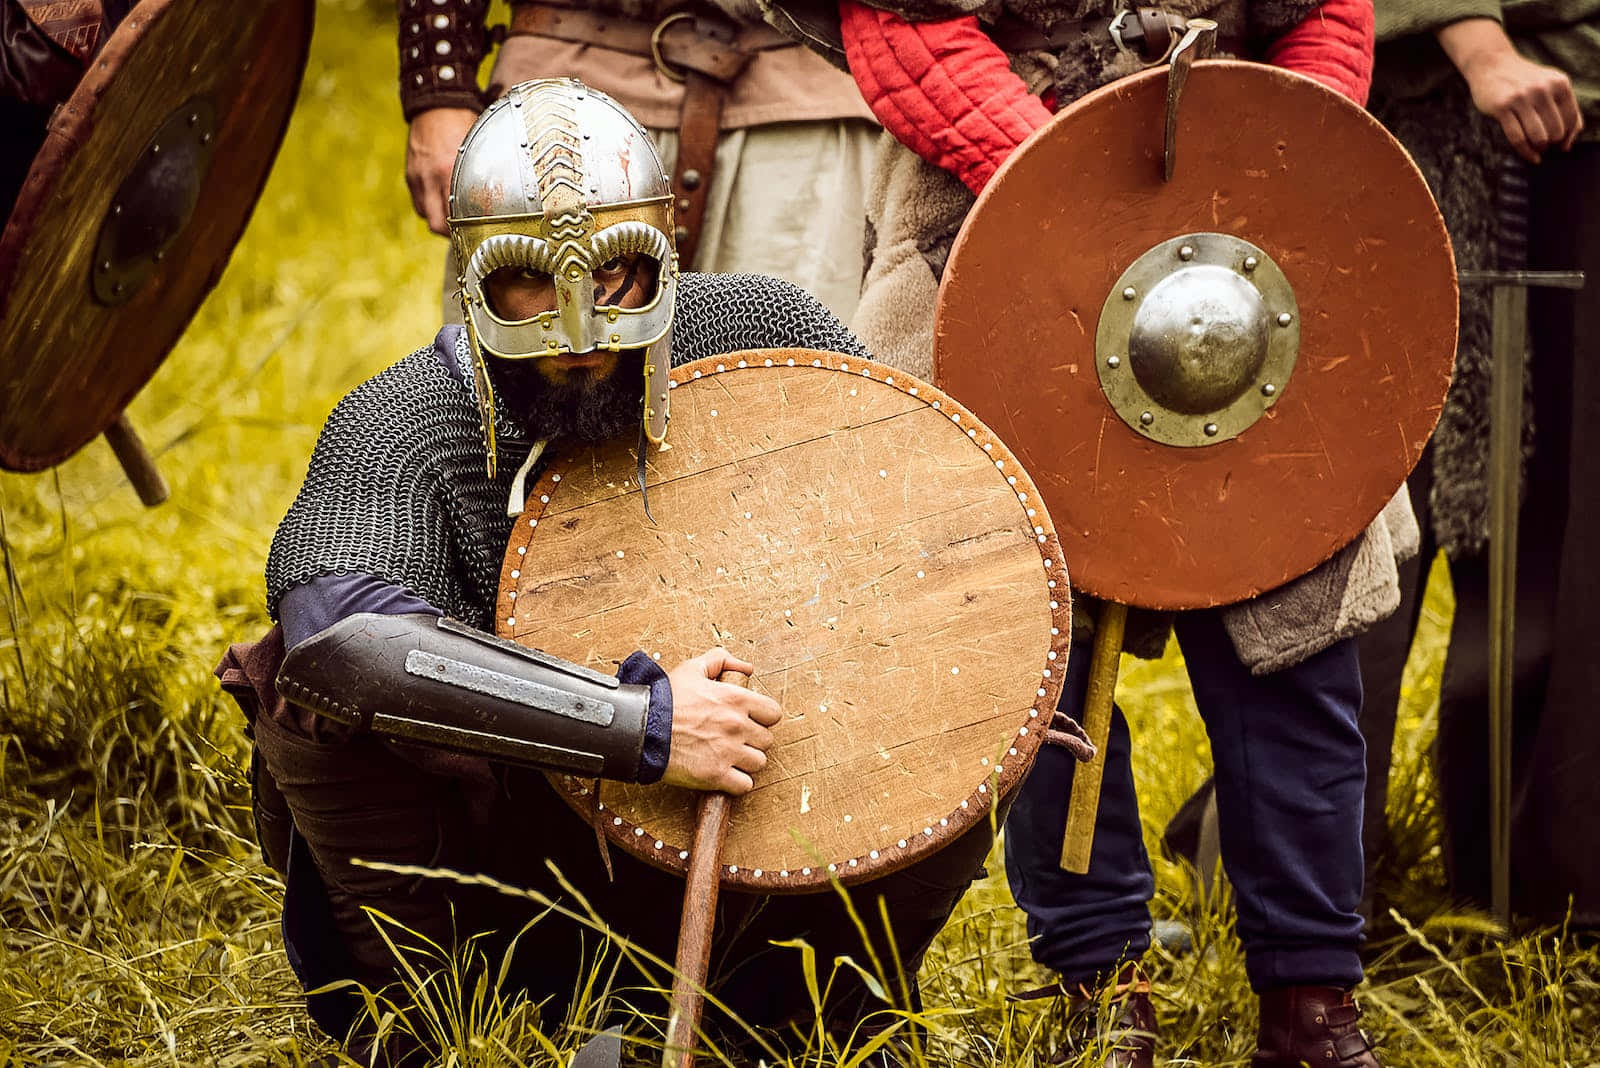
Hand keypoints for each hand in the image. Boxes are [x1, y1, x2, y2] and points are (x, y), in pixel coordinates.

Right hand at [405, 107, 479, 234]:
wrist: (437, 103)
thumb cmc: (464, 123)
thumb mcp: (478, 148)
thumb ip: (483, 175)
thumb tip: (499, 199)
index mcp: (450, 172)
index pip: (455, 217)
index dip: (467, 231)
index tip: (479, 235)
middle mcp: (431, 178)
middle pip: (437, 225)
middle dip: (451, 234)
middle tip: (465, 232)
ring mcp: (418, 178)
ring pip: (426, 215)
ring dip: (439, 220)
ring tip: (454, 215)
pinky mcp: (410, 175)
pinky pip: (418, 202)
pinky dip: (429, 206)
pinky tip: (441, 199)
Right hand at [662, 648, 781, 794]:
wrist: (641, 728)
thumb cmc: (665, 699)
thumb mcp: (692, 668)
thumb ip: (721, 660)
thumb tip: (746, 667)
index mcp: (736, 699)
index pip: (773, 714)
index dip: (762, 717)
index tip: (750, 720)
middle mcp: (737, 725)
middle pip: (766, 741)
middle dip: (753, 741)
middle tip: (735, 739)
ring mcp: (728, 752)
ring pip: (758, 763)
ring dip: (746, 762)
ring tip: (728, 757)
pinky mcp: (716, 775)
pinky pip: (744, 785)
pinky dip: (736, 783)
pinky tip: (724, 774)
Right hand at [1438, 18, 1582, 162]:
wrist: (1492, 64)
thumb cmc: (1523, 80)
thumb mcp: (1549, 85)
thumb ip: (1564, 107)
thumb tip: (1569, 143)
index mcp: (1559, 83)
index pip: (1571, 118)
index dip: (1569, 136)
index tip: (1562, 144)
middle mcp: (1542, 89)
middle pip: (1555, 130)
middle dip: (1552, 143)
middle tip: (1546, 145)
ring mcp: (1521, 98)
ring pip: (1538, 136)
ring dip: (1540, 148)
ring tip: (1538, 149)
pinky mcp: (1502, 107)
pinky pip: (1517, 137)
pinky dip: (1526, 152)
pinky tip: (1530, 156)